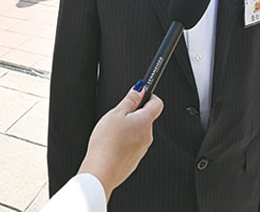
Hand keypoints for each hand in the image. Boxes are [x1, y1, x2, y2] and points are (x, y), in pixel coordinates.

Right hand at [77, 84, 163, 201]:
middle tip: (118, 115)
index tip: (141, 94)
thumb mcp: (116, 113)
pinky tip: (112, 144)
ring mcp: (142, 150)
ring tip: (112, 133)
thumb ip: (130, 100)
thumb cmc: (107, 142)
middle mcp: (147, 136)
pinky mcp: (134, 160)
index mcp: (145, 121)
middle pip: (145, 118)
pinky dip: (124, 143)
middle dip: (134, 114)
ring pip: (138, 133)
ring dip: (128, 129)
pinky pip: (132, 146)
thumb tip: (140, 89)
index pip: (157, 103)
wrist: (102, 170)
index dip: (149, 96)